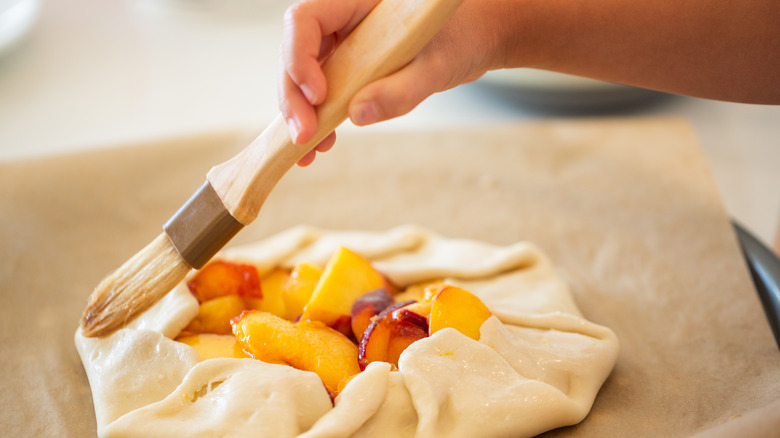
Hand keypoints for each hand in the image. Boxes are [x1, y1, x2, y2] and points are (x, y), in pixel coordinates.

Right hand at [278, 0, 514, 165]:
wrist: (473, 40)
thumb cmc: (460, 37)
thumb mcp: (438, 66)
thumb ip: (402, 89)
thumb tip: (358, 114)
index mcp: (357, 1)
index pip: (305, 19)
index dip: (299, 57)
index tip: (318, 96)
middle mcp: (341, 20)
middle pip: (294, 52)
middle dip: (293, 98)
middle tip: (303, 136)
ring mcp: (341, 45)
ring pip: (301, 76)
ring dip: (299, 114)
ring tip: (309, 149)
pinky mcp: (347, 69)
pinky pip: (321, 93)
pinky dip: (317, 119)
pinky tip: (320, 144)